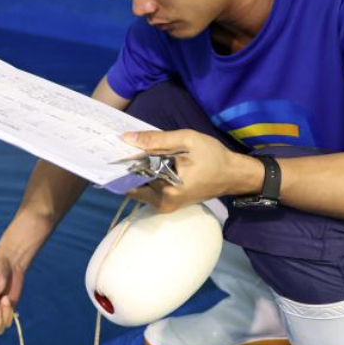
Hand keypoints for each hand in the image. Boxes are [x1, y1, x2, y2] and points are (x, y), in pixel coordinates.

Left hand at [120, 129, 243, 212]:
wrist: (233, 175)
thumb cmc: (213, 157)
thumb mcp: (187, 140)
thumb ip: (156, 140)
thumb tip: (127, 138)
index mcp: (166, 191)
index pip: (131, 179)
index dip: (120, 164)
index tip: (109, 150)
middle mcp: (162, 204)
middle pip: (132, 185)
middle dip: (126, 167)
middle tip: (116, 148)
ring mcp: (165, 206)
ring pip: (139, 187)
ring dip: (135, 171)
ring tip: (130, 151)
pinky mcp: (168, 203)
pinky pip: (149, 189)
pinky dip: (145, 176)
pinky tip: (145, 160)